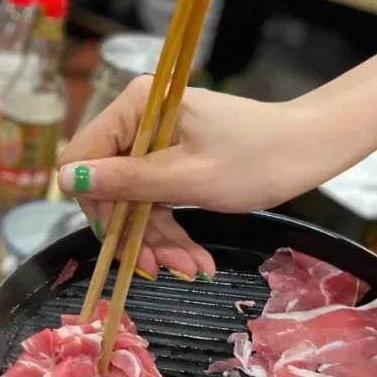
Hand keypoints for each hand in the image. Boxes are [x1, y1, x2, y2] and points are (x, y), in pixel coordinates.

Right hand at [55, 76, 328, 279]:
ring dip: (155, 239)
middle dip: (132, 230)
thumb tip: (64, 180)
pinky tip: (191, 259)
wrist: (312, 150)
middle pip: (106, 185)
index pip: (82, 158)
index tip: (120, 238)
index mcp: (135, 106)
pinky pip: (153, 200)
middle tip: (159, 267)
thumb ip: (124, 180)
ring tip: (187, 269)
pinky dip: (169, 231)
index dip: (95, 203)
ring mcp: (152, 139)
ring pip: (131, 200)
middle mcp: (136, 117)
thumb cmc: (257, 159)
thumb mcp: (186, 178)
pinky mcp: (167, 158)